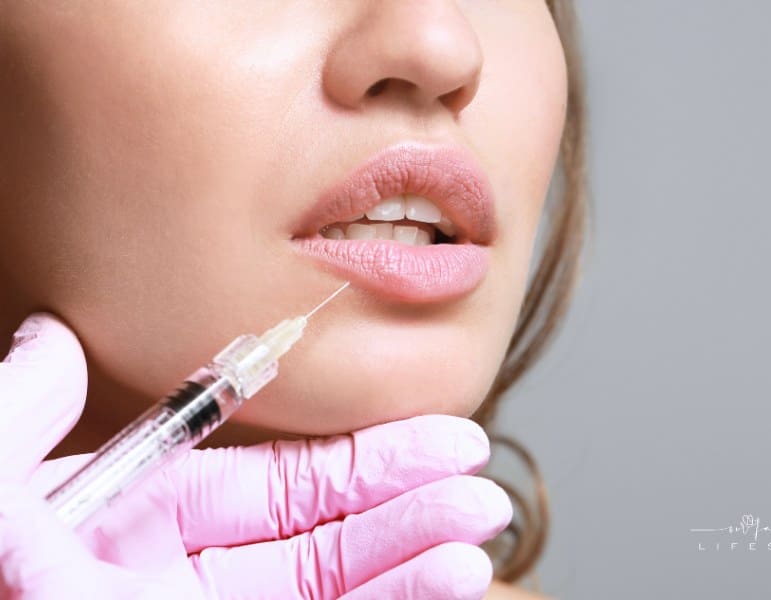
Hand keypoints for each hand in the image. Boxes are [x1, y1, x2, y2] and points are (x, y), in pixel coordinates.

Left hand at [0, 313, 511, 598]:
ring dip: (418, 555)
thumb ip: (22, 415)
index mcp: (141, 531)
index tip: (420, 433)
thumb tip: (51, 339)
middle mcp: (190, 582)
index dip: (354, 460)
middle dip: (407, 500)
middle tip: (476, 471)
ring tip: (480, 520)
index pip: (272, 486)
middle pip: (325, 535)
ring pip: (340, 589)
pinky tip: (451, 578)